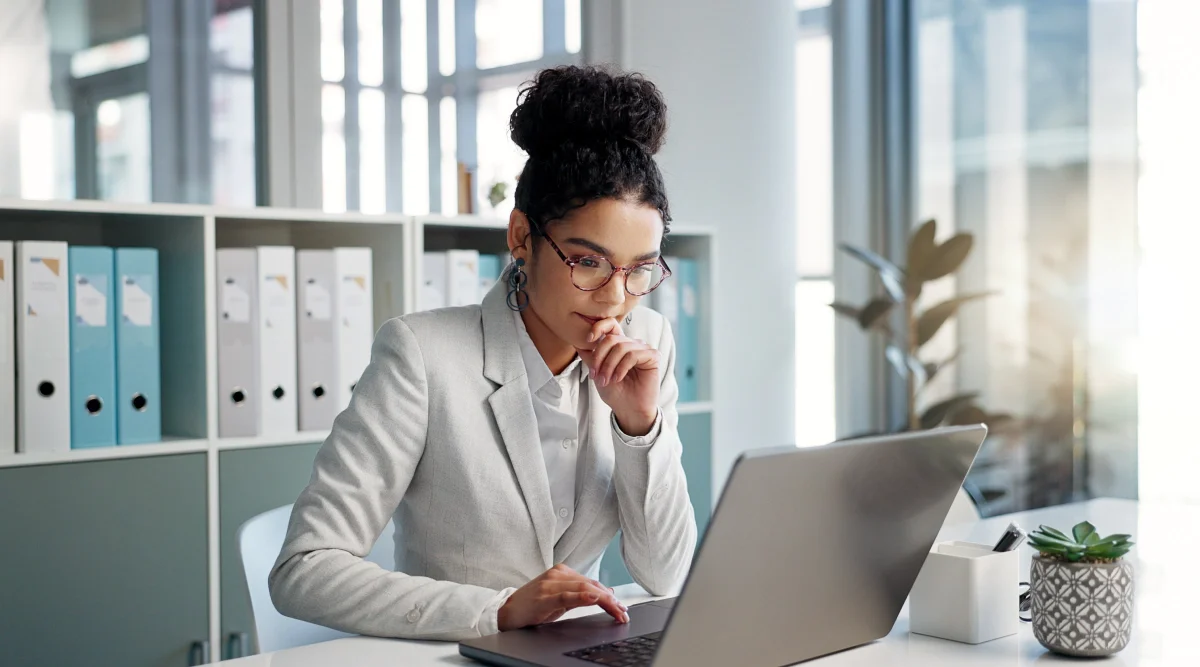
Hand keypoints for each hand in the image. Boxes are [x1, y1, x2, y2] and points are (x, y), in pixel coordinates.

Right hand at [497, 564, 628, 630]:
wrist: (508, 611)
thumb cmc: (534, 605)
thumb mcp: (560, 598)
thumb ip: (580, 594)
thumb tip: (606, 594)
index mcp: (563, 572)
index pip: (592, 583)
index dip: (610, 595)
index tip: (622, 608)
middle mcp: (558, 575)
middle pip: (592, 585)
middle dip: (611, 600)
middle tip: (624, 613)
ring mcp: (551, 584)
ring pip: (584, 588)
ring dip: (605, 600)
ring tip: (617, 610)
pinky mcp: (544, 596)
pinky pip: (567, 595)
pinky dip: (583, 596)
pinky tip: (595, 598)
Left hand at [576, 318, 659, 434]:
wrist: (628, 410)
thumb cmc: (615, 392)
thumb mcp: (597, 372)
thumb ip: (590, 356)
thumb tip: (576, 341)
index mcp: (619, 344)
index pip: (611, 325)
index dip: (599, 327)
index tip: (588, 339)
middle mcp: (632, 344)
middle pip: (612, 339)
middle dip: (600, 357)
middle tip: (596, 375)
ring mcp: (643, 349)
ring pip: (621, 347)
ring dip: (609, 366)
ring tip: (606, 380)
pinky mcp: (652, 356)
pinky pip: (633, 355)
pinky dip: (621, 368)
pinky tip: (618, 378)